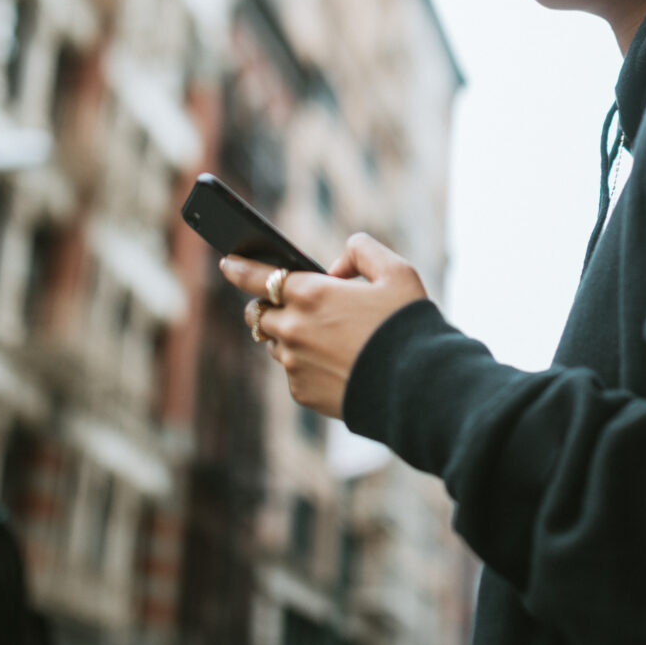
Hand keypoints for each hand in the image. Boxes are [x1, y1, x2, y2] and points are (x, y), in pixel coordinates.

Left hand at [223, 233, 428, 417]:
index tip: (227, 263)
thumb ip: (362, 251)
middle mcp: (294, 328)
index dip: (238, 268)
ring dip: (288, 335)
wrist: (419, 386)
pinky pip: (293, 373)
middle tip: (285, 303)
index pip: (257, 276)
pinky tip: (334, 364)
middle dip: (266, 305)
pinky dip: (306, 364)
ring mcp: (294, 364)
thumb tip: (335, 266)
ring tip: (321, 336)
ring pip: (275, 344)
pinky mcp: (301, 393)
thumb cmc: (408, 324)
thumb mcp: (397, 271)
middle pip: (258, 314)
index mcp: (311, 293)